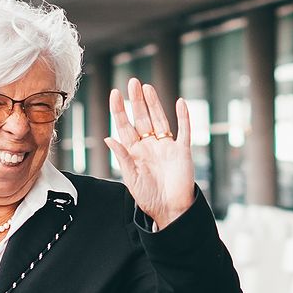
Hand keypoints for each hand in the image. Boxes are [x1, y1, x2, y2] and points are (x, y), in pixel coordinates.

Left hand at [105, 79, 195, 228]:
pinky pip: (184, 131)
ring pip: (160, 120)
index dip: (120, 110)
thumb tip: (109, 138)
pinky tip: (180, 103)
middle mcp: (150, 146)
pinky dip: (183, 117)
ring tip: (147, 88)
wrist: (171, 210)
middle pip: (142, 118)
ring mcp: (166, 147)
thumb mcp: (132, 178)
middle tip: (132, 82)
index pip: (125, 126)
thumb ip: (123, 157)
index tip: (115, 94)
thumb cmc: (149, 198)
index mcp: (135, 152)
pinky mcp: (182, 151)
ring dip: (154, 104)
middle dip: (136, 101)